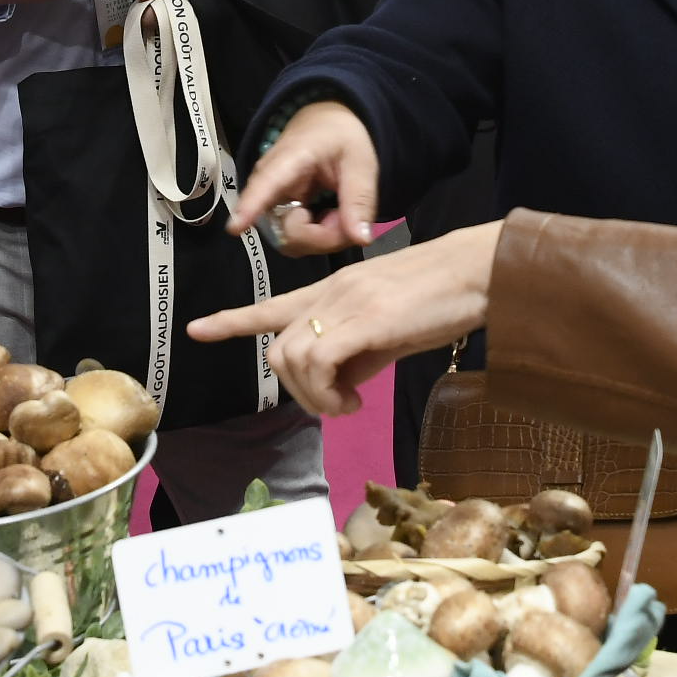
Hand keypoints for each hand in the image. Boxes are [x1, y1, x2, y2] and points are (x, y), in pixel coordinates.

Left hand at [191, 224, 502, 413]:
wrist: (479, 272)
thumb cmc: (443, 301)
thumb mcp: (390, 330)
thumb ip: (356, 352)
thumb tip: (337, 386)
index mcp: (334, 291)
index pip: (271, 305)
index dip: (232, 322)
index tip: (197, 330)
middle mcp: (331, 293)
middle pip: (276, 346)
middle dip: (296, 389)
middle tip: (336, 403)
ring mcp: (345, 303)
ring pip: (290, 357)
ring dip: (313, 395)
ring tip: (348, 403)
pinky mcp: (366, 319)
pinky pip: (319, 362)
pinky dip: (329, 393)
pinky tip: (354, 401)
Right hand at [225, 99, 380, 253]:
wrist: (326, 125)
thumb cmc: (341, 137)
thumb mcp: (360, 162)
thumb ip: (360, 199)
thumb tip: (360, 239)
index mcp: (289, 160)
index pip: (266, 184)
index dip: (251, 207)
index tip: (235, 227)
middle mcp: (270, 185)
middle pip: (285, 230)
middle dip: (322, 236)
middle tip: (348, 218)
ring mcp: (272, 204)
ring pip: (290, 240)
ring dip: (322, 238)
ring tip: (340, 214)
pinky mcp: (279, 216)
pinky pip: (295, 239)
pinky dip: (319, 237)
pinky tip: (330, 219)